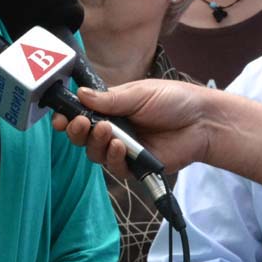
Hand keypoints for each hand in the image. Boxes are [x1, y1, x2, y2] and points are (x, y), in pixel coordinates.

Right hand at [51, 80, 217, 176]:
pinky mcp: (136, 167)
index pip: (83, 113)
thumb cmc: (174, 100)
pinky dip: (113, 158)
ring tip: (106, 131)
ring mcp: (124, 149)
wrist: (202, 121)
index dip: (68, 116)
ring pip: (95, 153)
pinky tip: (119, 146)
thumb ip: (109, 98)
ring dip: (95, 142)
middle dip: (76, 131)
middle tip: (79, 123)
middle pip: (83, 136)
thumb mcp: (139, 93)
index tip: (59, 117)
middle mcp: (114, 129)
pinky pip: (115, 168)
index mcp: (112, 107)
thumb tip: (80, 93)